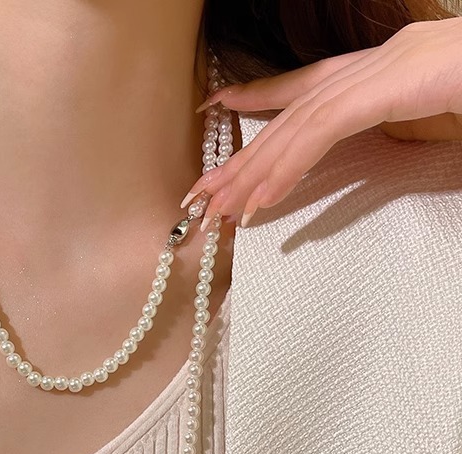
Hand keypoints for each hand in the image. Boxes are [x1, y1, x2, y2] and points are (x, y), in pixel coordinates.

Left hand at [180, 17, 461, 228]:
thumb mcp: (432, 117)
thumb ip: (394, 127)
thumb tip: (376, 148)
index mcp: (384, 69)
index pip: (308, 86)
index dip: (260, 97)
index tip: (219, 107)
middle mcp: (376, 62)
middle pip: (292, 114)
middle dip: (244, 157)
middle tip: (203, 193)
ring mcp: (385, 67)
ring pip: (299, 124)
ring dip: (256, 172)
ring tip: (222, 210)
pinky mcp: (395, 83)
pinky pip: (325, 129)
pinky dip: (289, 166)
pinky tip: (261, 199)